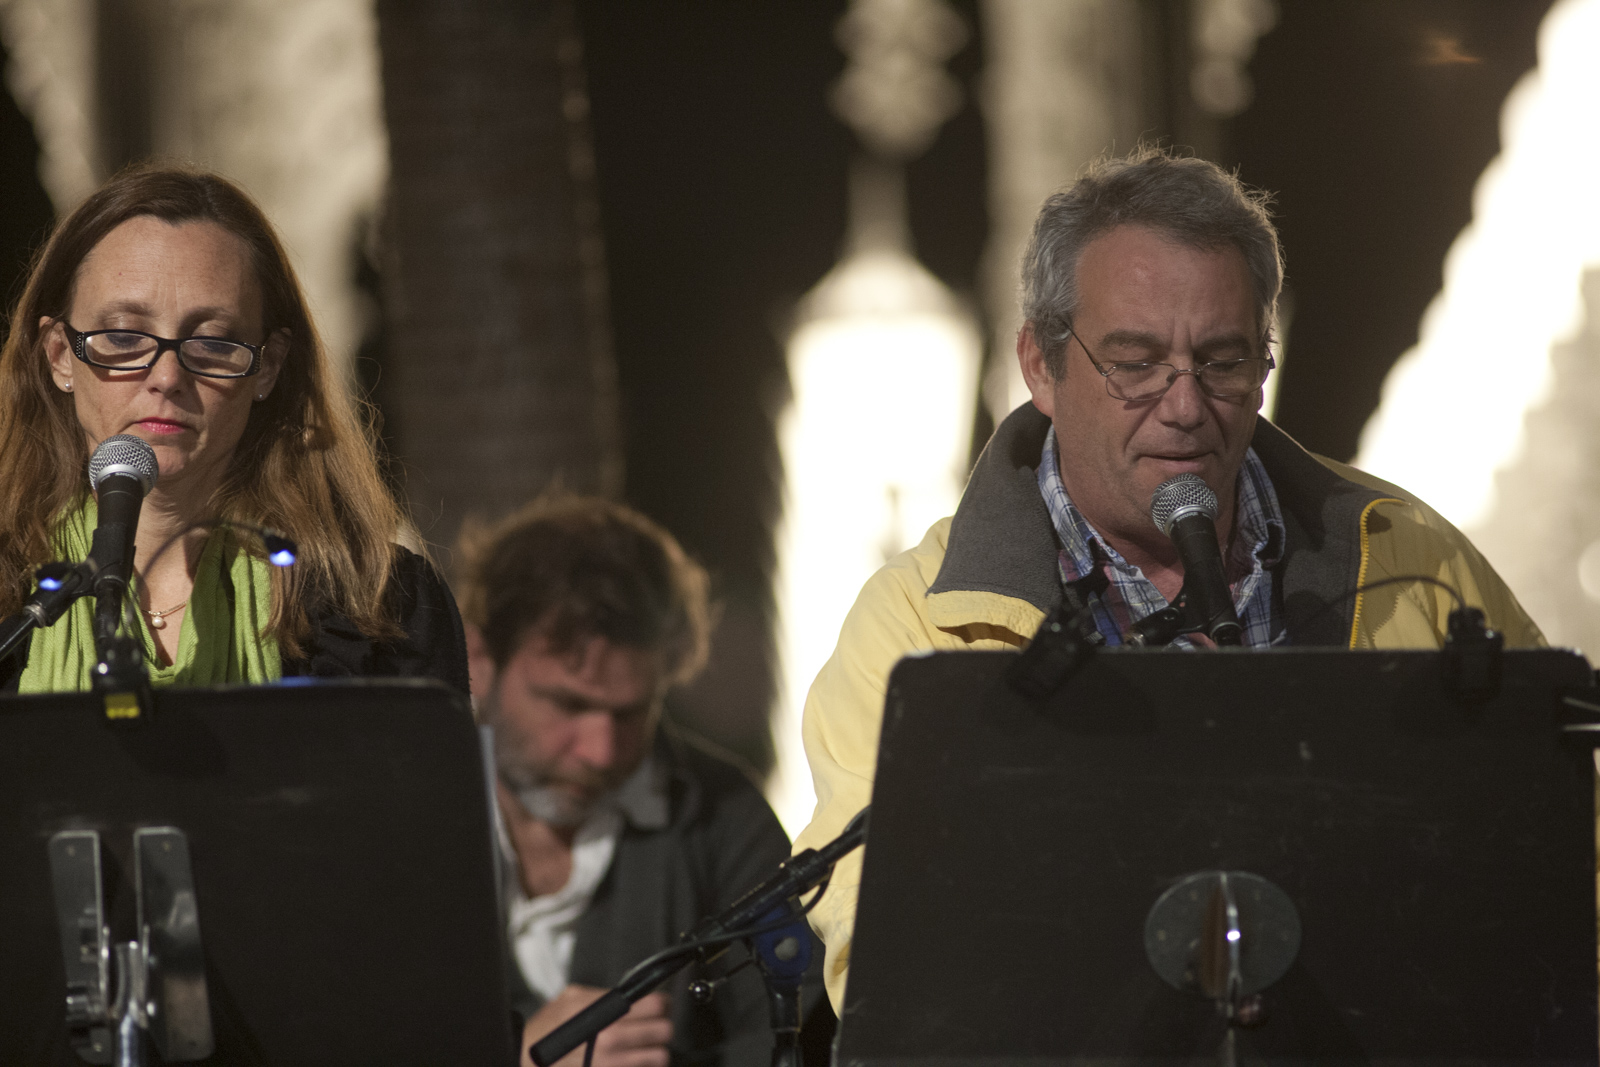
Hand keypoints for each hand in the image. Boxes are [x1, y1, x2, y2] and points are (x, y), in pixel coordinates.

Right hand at [522, 985, 672, 1066]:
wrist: (527, 1060)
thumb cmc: (546, 1031)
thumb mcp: (571, 998)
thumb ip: (603, 994)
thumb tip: (629, 993)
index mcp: (606, 1012)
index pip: (656, 1005)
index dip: (661, 1004)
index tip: (659, 1007)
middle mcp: (614, 1038)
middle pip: (664, 1030)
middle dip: (661, 1028)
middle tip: (654, 1027)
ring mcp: (615, 1063)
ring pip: (659, 1056)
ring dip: (654, 1052)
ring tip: (644, 1049)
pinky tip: (630, 1063)